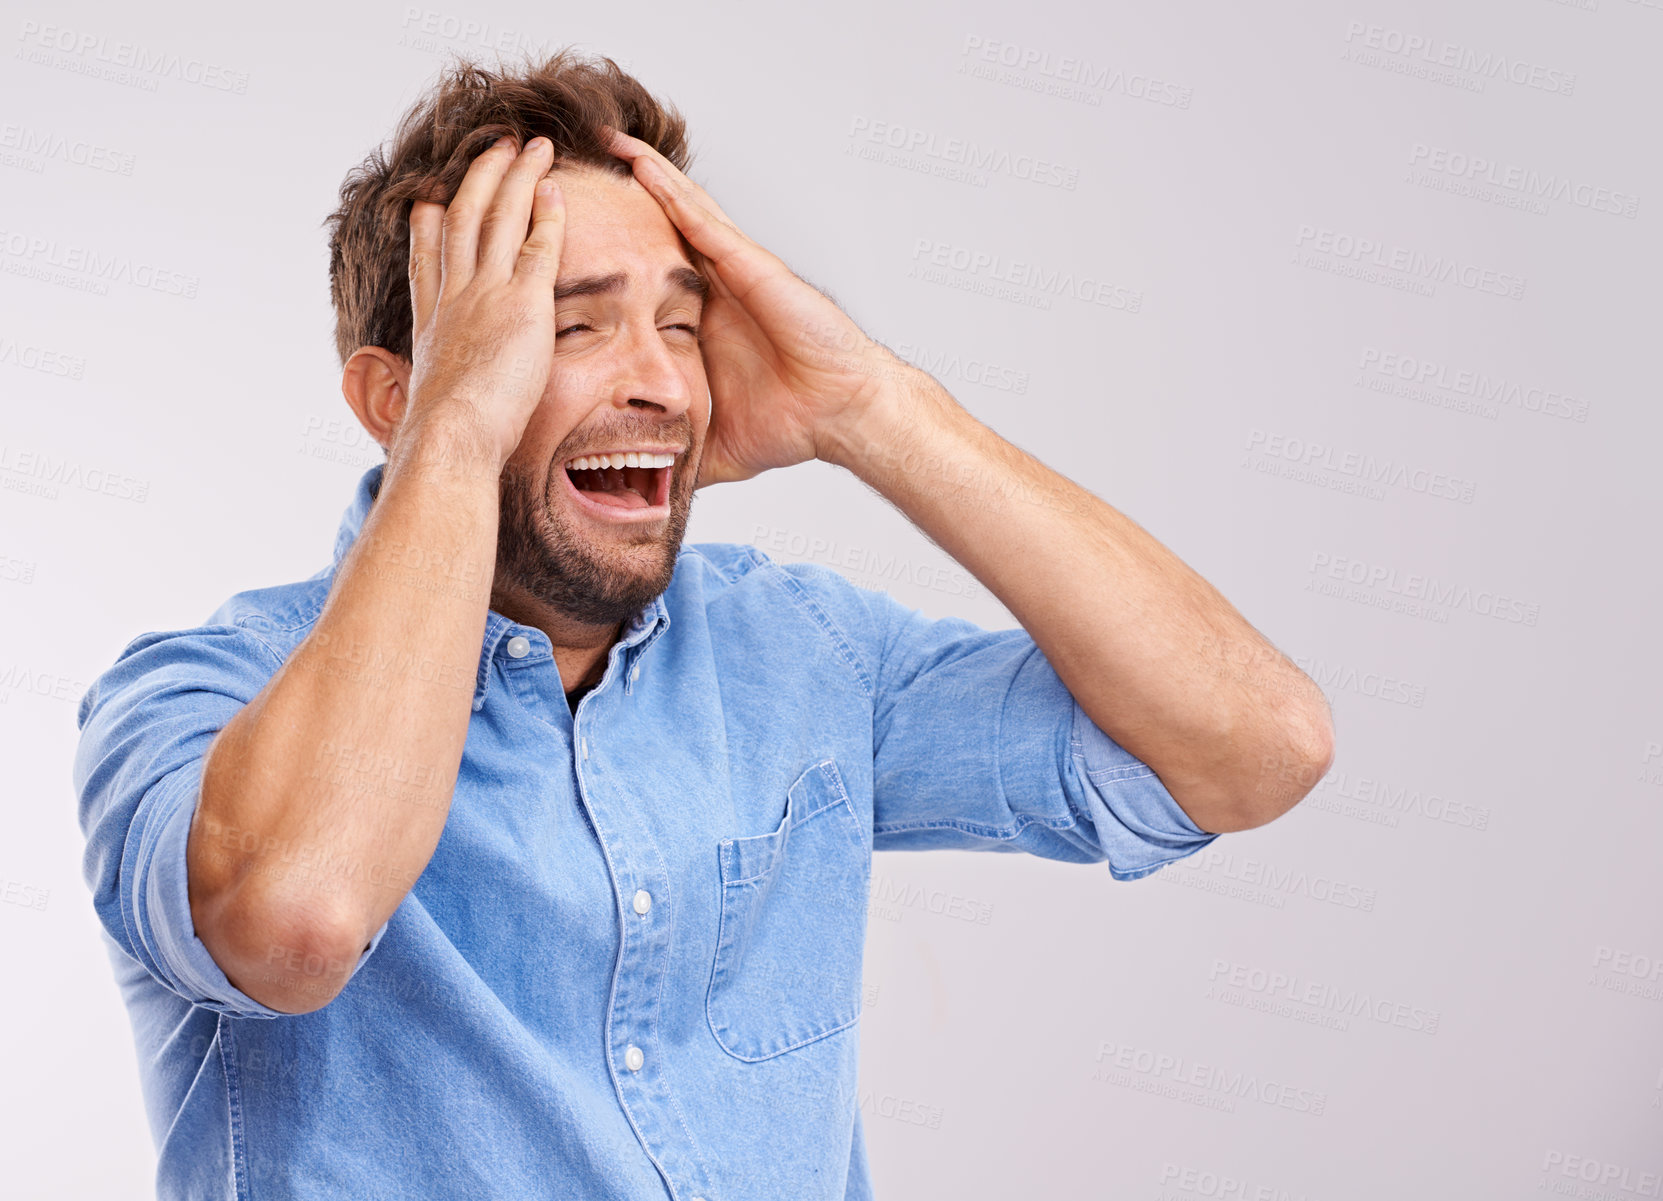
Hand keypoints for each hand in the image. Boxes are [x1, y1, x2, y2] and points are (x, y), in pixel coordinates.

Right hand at [403, 134, 566, 471]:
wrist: (451, 434)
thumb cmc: (445, 436)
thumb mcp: (429, 406)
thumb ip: (436, 393)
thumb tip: (430, 413)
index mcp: (433, 324)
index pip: (427, 263)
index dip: (426, 227)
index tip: (426, 201)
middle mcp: (454, 297)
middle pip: (461, 220)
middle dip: (478, 180)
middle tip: (492, 149)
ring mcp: (486, 293)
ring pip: (499, 218)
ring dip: (515, 176)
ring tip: (530, 146)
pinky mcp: (522, 303)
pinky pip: (538, 245)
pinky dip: (546, 213)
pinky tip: (555, 188)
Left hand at [602, 127, 914, 487]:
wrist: (839, 415)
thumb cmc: (792, 425)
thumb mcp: (707, 444)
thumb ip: (672, 455)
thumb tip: (635, 489)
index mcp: (701, 325)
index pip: (646, 282)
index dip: (610, 258)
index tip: (566, 241)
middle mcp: (713, 289)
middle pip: (656, 233)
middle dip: (619, 202)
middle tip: (570, 169)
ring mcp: (732, 272)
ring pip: (676, 211)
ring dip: (640, 175)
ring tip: (600, 140)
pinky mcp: (749, 265)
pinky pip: (701, 219)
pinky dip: (669, 189)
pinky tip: (638, 163)